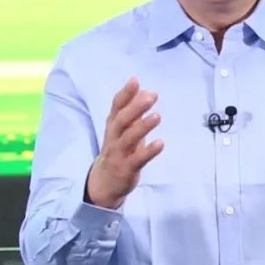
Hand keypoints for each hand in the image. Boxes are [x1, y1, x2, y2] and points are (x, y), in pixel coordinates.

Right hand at [85, 77, 164, 208]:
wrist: (104, 183)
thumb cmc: (118, 150)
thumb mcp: (122, 130)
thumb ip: (132, 111)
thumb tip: (145, 90)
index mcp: (113, 126)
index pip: (117, 107)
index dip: (125, 94)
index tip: (135, 81)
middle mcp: (114, 138)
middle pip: (122, 120)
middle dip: (135, 107)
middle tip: (152, 96)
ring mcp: (119, 154)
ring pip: (128, 139)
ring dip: (142, 127)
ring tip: (157, 116)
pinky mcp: (126, 169)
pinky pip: (137, 159)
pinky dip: (148, 151)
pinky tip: (160, 143)